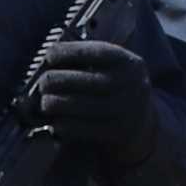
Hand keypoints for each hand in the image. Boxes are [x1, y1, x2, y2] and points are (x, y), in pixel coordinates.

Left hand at [25, 28, 178, 180]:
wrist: (143, 128)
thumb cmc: (117, 90)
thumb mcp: (115, 69)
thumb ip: (89, 60)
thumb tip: (49, 59)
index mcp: (130, 64)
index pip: (96, 52)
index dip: (68, 52)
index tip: (50, 55)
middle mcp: (131, 85)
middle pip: (83, 80)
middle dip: (55, 80)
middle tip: (43, 83)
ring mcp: (124, 111)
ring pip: (77, 104)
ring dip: (53, 103)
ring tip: (45, 103)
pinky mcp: (115, 133)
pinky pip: (79, 127)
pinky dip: (61, 124)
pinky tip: (55, 122)